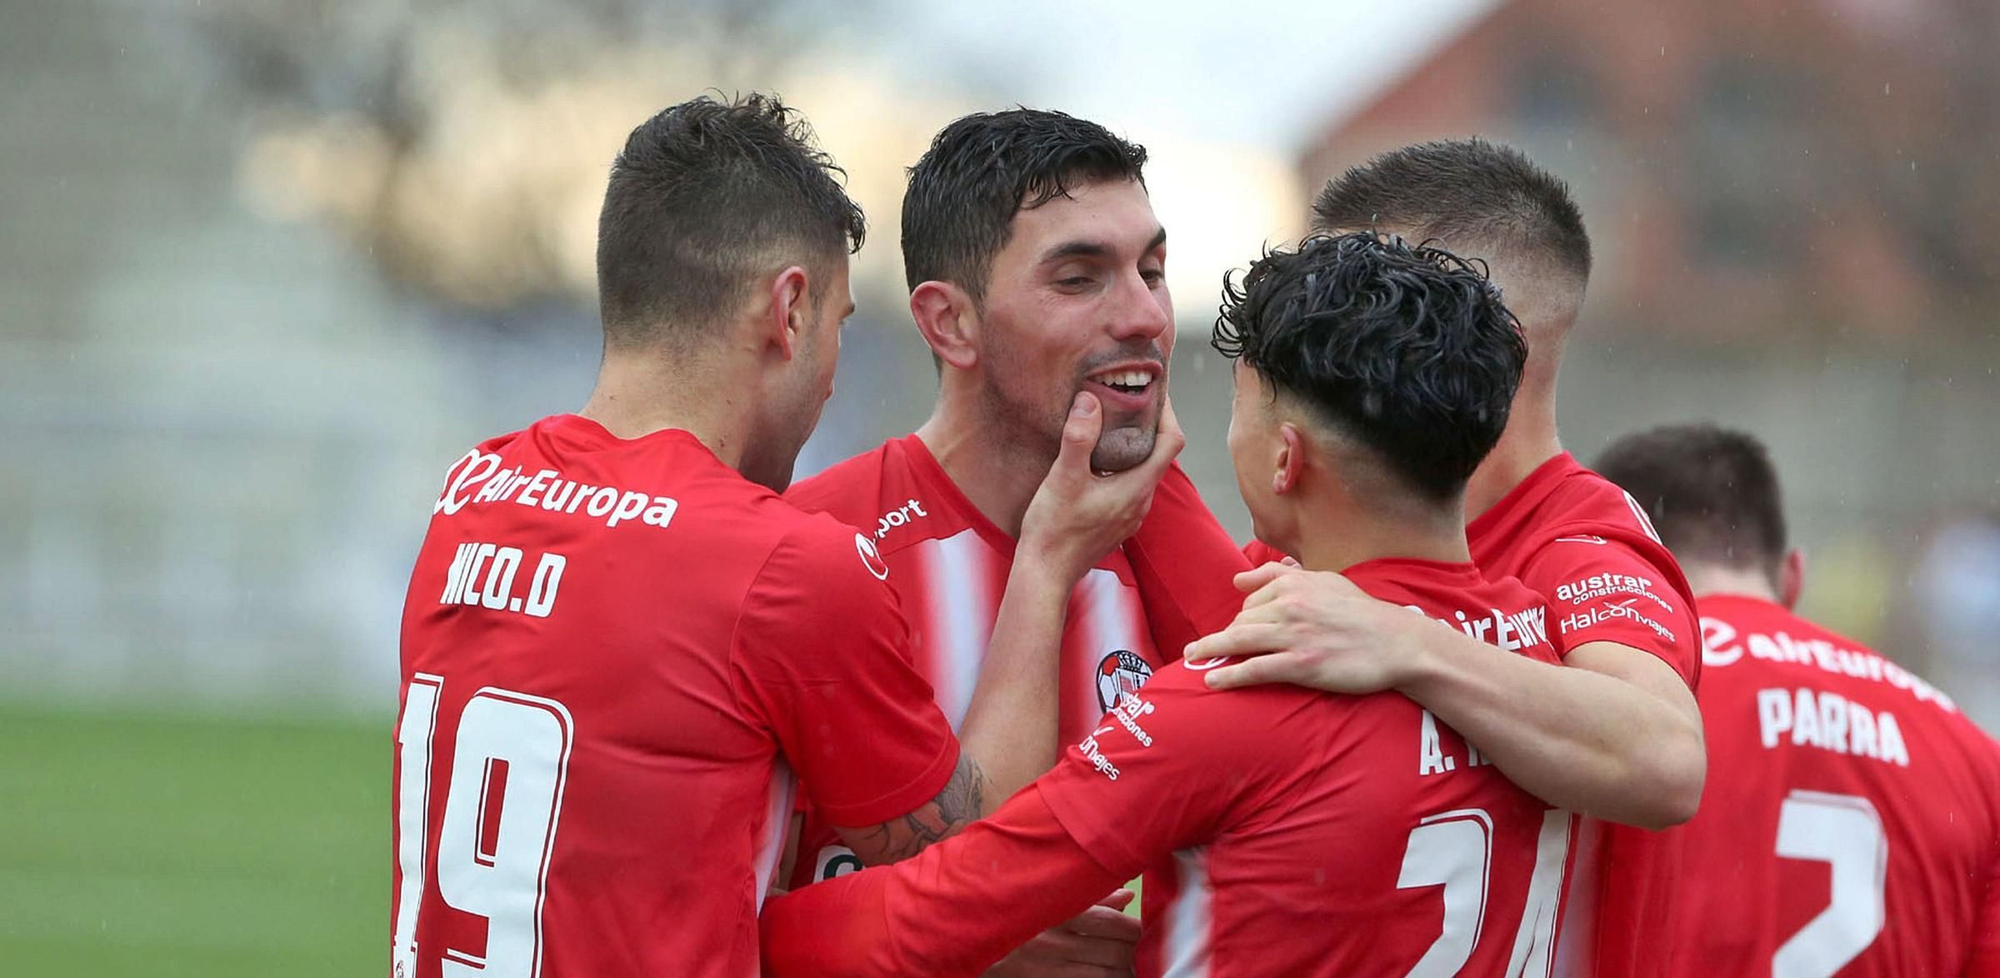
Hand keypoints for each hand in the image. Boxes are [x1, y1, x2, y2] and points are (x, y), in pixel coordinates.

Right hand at [983, 889, 1138, 977]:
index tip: (1140, 927)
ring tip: (1129, 966)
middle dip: (1133, 951)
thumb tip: (1125, 895)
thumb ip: (1085, 894)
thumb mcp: (1043, 893)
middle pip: (1114, 951)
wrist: (962, 934)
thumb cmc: (1008, 906)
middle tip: (1141, 948)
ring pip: (1104, 974)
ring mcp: (1048, 966)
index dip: (1133, 927)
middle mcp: (1054, 940)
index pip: (1111, 922)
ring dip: (1122, 971)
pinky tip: (1108, 975)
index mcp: (1055, 909)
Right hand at [1020, 393, 1184, 582]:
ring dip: (1135, 447)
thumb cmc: (1054, 530)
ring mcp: (1130, 516)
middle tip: (1131, 401)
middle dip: (1150, 426)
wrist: (1045, 573)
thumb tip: (1090, 400)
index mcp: (1136, 488)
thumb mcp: (1063, 478)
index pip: (1172, 442)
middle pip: (1160, 455)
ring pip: (1144, 471)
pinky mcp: (1116, 523)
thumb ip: (1079, 438)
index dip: (1168, 414)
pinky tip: (1099, 461)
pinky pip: (1129, 487)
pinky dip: (1123, 467)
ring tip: (1114, 424)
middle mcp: (1140, 503)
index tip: (1154, 393)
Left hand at [1183, 562, 1440, 693]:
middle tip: (1211, 651)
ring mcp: (1296, 636)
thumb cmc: (1364, 615)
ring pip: (1240, 641)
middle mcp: (1291, 606)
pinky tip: (1213, 680)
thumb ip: (1280, 576)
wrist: (1399, 644)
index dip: (1242, 618)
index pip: (1251, 600)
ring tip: (1191, 659)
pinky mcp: (1302, 665)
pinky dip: (1231, 674)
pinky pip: (1256, 669)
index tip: (1235, 633)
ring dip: (1210, 650)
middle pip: (1242, 621)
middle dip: (1225, 637)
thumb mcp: (1326, 581)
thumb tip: (1239, 578)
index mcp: (1296, 584)